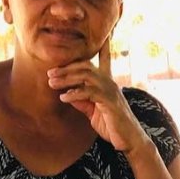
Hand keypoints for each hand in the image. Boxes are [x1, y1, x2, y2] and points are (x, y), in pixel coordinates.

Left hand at [47, 39, 153, 156]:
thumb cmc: (113, 126)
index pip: (104, 60)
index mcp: (108, 83)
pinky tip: (64, 97)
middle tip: (50, 73)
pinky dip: (74, 93)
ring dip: (66, 78)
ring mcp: (110, 91)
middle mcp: (110, 83)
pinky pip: (89, 92)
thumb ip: (82, 102)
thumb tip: (68, 95)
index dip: (101, 48)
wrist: (129, 140)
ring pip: (86, 76)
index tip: (95, 38)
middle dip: (66, 68)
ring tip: (52, 83)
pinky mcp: (109, 102)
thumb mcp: (93, 112)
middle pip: (86, 66)